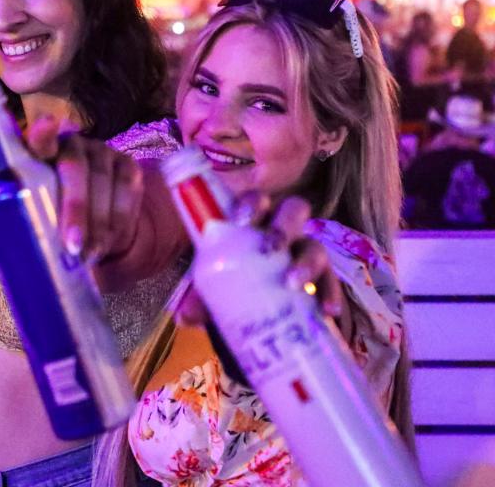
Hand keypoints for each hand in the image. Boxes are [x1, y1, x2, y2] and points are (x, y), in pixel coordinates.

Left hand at [0, 115, 148, 280]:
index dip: (42, 132)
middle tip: (72, 245)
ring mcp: (102, 153)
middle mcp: (70, 145)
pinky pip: (127, 191)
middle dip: (75, 206)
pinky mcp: (128, 167)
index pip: (38, 138)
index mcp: (36, 155)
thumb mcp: (21, 230)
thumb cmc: (46, 221)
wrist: (91, 229)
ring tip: (89, 254)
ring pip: (103, 182)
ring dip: (98, 222)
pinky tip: (109, 242)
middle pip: (74, 168)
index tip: (46, 126)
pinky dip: (119, 220)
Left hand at [173, 193, 343, 324]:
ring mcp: (304, 253)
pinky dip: (331, 294)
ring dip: (306, 262)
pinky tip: (327, 311)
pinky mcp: (321, 280)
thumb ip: (198, 297)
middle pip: (294, 211)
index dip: (251, 203)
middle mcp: (283, 231)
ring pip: (315, 245)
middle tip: (270, 248)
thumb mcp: (212, 286)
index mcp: (254, 223)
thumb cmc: (230, 282)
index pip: (257, 199)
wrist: (253, 310)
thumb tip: (185, 316)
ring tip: (293, 283)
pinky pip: (331, 282)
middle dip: (283, 226)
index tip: (240, 220)